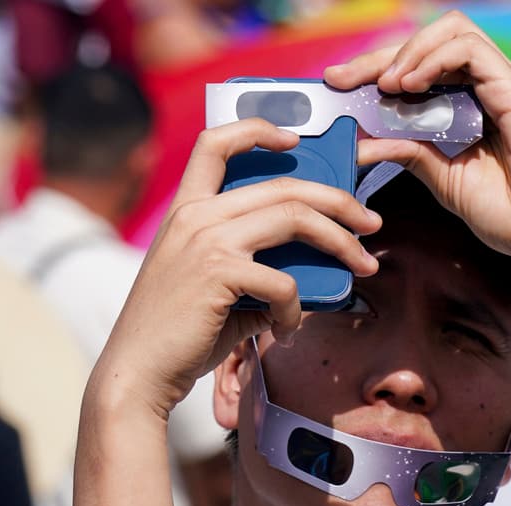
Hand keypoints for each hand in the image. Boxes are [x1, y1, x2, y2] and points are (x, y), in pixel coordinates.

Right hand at [92, 118, 381, 418]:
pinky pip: (285, 282)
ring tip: (365, 265)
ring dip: (341, 242)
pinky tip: (286, 330)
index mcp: (187, 208)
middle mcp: (195, 214)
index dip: (258, 130)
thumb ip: (256, 264)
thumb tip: (316, 267)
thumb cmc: (181, 331)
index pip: (215, 143)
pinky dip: (296, 310)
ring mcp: (206, 239)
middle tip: (371, 223)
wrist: (139, 371)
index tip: (296, 141)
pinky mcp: (218, 272)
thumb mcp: (216, 283)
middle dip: (340, 200)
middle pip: (284, 184)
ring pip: (294, 217)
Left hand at [324, 10, 510, 282]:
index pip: (415, 68)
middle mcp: (483, 89)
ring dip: (408, 52)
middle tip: (343, 79)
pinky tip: (411, 86)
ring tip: (385, 85)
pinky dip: (434, 59)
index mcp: (465, 107)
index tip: (338, 86)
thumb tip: (362, 139)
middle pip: (426, 44)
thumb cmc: (510, 212)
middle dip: (378, 56)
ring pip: (450, 31)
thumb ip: (409, 152)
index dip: (373, 70)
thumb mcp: (443, 180)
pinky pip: (470, 50)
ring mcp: (500, 85)